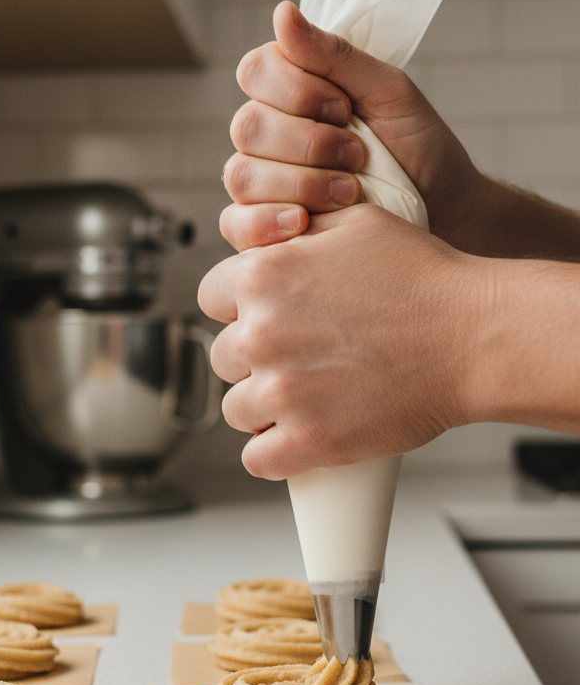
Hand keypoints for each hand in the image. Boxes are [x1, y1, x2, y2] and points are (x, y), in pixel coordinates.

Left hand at [199, 205, 478, 479]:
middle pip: (223, 357)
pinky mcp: (306, 440)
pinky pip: (257, 458)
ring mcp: (280, 391)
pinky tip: (294, 442)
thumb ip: (297, 234)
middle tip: (294, 361)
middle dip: (252, 360)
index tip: (260, 320)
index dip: (236, 309)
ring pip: (236, 410)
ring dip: (262, 408)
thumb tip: (266, 241)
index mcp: (262, 276)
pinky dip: (274, 454)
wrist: (474, 337)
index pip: (211, 297)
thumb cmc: (424, 280)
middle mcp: (260, 333)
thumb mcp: (354, 225)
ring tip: (302, 400)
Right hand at [221, 0, 480, 252]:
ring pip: (242, 175)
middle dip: (309, 143)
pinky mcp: (258, 228)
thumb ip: (334, 57)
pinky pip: (236, 224)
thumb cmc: (415, 146)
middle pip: (247, 127)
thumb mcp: (387, 91)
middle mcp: (263, 137)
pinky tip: (303, 222)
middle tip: (358, 154)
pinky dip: (265, 223)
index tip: (346, 108)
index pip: (256, 72)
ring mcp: (257, 184)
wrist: (440, 207)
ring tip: (350, 193)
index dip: (298, 91)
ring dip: (301, 183)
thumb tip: (283, 13)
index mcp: (287, 92)